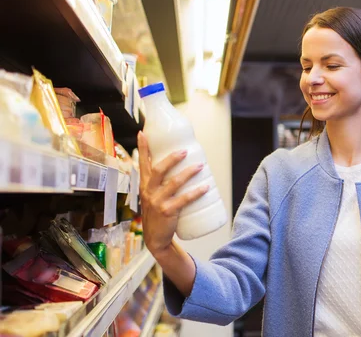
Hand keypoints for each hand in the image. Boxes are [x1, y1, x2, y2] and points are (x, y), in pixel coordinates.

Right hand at [138, 132, 208, 255]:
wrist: (156, 239)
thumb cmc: (157, 215)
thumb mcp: (152, 197)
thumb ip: (160, 183)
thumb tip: (179, 165)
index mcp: (145, 185)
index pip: (142, 163)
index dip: (142, 148)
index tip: (143, 133)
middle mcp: (149, 191)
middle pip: (158, 170)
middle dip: (171, 158)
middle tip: (185, 150)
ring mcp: (157, 202)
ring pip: (174, 183)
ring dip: (188, 173)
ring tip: (201, 165)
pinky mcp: (167, 212)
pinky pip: (184, 199)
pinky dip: (196, 193)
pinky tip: (206, 187)